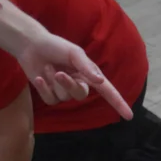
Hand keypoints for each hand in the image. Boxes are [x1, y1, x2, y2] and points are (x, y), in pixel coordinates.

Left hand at [13, 30, 131, 119]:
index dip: (118, 103)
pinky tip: (40, 77)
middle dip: (69, 85)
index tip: (129, 116)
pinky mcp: (50, 94)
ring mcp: (64, 91)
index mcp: (89, 75)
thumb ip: (87, 67)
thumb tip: (100, 80)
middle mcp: (79, 84)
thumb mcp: (74, 53)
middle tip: (59, 72)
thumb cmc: (56, 46)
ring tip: (48, 68)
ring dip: (54, 82)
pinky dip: (44, 88)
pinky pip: (51, 99)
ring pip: (64, 97)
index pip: (108, 91)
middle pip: (80, 95)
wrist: (31, 45)